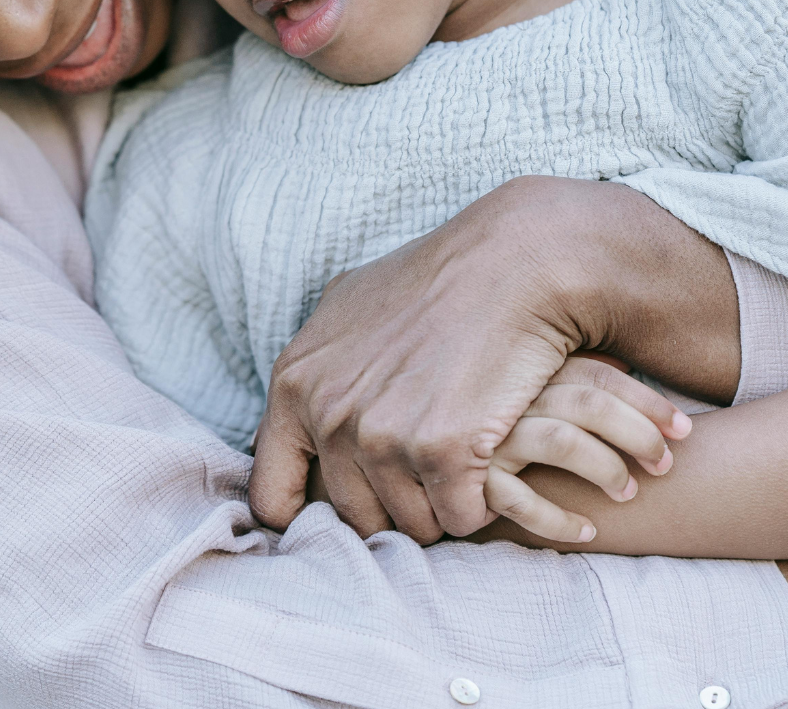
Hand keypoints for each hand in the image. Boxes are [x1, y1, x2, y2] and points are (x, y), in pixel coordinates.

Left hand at [248, 176, 727, 542]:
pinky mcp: (443, 451)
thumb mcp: (346, 309)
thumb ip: (314, 370)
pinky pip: (460, 519)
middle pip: (354, 517)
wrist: (516, 263)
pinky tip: (493, 461)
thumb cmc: (438, 281)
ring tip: (464, 458)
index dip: (310, 515)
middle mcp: (329, 415)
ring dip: (441, 505)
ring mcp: (382, 437)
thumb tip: (289, 418)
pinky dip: (481, 502)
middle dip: (395, 505)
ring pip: (410, 524)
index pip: (271, 499)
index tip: (352, 505)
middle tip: (431, 473)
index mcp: (294, 384)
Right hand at [483, 356, 688, 542]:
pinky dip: (558, 519)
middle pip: (589, 405)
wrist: (427, 455)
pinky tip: (587, 532)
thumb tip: (625, 366)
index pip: (600, 377)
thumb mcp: (525, 386)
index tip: (684, 430)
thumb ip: (566, 377)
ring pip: (562, 442)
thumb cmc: (493, 420)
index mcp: (530, 369)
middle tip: (666, 465)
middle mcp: (509, 395)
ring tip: (631, 494)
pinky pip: (519, 499)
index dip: (648, 403)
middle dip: (637, 434)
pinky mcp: (467, 477)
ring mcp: (486, 434)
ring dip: (606, 470)